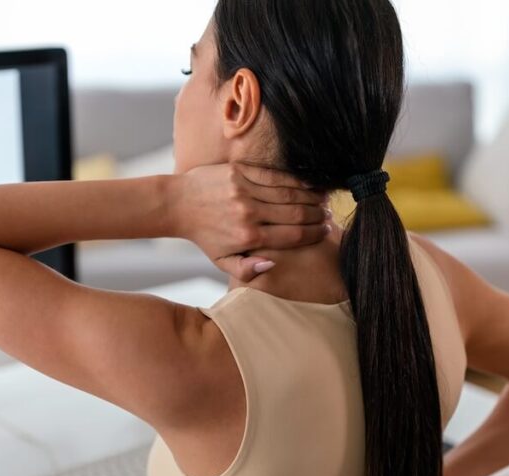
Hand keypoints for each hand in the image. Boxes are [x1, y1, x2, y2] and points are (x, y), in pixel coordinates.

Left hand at [168, 161, 332, 280]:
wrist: (179, 204)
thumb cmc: (204, 235)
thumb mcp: (222, 262)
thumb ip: (246, 270)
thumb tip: (272, 266)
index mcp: (248, 238)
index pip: (291, 236)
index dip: (312, 234)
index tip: (325, 232)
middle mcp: (249, 214)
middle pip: (295, 214)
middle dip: (316, 215)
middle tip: (328, 216)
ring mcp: (245, 190)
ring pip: (288, 193)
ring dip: (310, 197)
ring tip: (323, 201)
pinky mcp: (240, 172)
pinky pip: (274, 176)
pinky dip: (295, 181)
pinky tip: (307, 184)